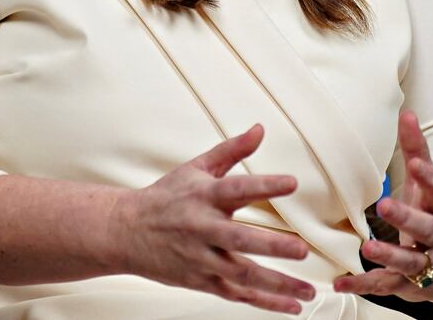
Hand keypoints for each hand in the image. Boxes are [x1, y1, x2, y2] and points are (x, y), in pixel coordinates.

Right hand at [113, 123, 316, 313]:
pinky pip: (236, 294)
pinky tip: (290, 306)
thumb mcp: (196, 168)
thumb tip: (260, 130)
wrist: (124, 231)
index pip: (237, 188)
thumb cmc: (165, 198)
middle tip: (301, 250)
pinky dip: (264, 302)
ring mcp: (201, 257)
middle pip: (239, 239)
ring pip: (241, 275)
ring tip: (307, 291)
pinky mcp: (201, 280)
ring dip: (276, 285)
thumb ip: (232, 150)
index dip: (264, 185)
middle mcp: (203, 228)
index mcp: (204, 196)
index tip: (292, 182)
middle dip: (271, 246)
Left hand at [333, 111, 432, 302]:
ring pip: (409, 261)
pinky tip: (340, 283)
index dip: (429, 177)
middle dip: (407, 218)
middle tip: (385, 205)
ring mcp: (424, 263)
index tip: (417, 163)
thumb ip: (417, 151)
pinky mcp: (408, 285)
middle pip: (426, 228)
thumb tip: (407, 113)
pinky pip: (385, 285)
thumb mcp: (427, 184)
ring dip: (388, 255)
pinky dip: (362, 285)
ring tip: (367, 248)